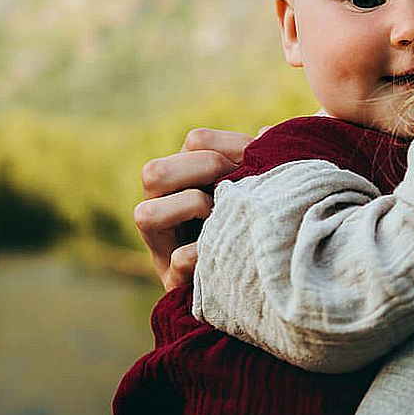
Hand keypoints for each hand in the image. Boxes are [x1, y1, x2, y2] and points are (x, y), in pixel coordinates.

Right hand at [135, 127, 252, 290]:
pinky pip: (178, 261)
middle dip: (204, 171)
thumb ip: (263, 158)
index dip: (232, 146)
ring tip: (222, 218)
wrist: (262, 278)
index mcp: (186, 175)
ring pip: (146, 214)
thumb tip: (267, 133)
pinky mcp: (174, 280)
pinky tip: (230, 254)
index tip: (258, 163)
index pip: (196, 141)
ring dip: (192, 208)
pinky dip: (206, 253)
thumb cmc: (262, 219)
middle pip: (154, 172)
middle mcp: (163, 205)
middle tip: (235, 187)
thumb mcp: (261, 184)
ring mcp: (162, 245)